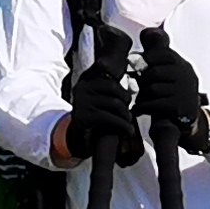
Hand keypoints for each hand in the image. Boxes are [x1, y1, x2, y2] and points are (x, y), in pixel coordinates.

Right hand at [61, 47, 140, 164]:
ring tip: (129, 121)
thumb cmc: (94, 115)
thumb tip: (132, 84)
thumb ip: (110, 87)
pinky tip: (128, 129)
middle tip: (129, 110)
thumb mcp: (98, 97)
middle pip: (112, 86)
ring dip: (126, 113)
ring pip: (114, 103)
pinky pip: (109, 117)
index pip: (106, 72)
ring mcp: (82, 101)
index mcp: (86, 80)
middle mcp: (82, 88)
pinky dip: (122, 124)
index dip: (120, 81)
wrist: (77, 136)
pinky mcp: (83, 116)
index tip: (127, 94)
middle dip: (125, 98)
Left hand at [135, 31, 209, 145]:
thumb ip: (155, 56)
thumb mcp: (167, 73)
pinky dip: (142, 106)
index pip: (164, 54)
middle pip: (154, 72)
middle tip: (136, 87)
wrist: (187, 121)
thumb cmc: (171, 93)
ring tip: (138, 99)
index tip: (139, 66)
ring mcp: (185, 91)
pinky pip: (155, 103)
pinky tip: (138, 109)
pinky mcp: (181, 107)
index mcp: (182, 65)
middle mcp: (186, 76)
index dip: (147, 59)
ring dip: (141, 95)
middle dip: (141, 81)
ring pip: (153, 88)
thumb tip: (142, 39)